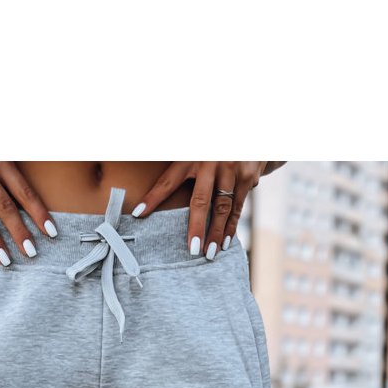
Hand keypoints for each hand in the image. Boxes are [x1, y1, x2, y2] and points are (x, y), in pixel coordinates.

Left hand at [133, 162, 286, 258]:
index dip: (153, 198)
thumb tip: (144, 182)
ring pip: (223, 207)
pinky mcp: (248, 176)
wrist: (248, 133)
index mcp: (191, 155)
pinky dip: (231, 226)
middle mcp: (211, 162)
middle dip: (197, 226)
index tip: (138, 214)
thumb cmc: (211, 148)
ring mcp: (231, 169)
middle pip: (201, 200)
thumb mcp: (191, 150)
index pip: (168, 180)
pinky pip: (237, 206)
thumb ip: (175, 165)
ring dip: (217, 233)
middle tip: (192, 250)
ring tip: (210, 254)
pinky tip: (226, 243)